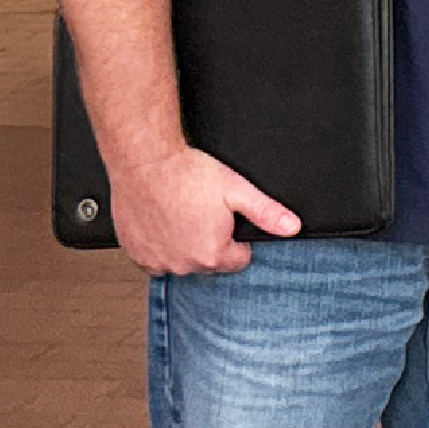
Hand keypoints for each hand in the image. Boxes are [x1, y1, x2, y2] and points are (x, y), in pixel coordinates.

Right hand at [109, 145, 299, 275]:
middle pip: (211, 262)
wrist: (145, 162)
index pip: (239, 260)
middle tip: (204, 212)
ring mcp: (157, 262)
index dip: (238, 239)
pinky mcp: (136, 254)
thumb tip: (292, 228)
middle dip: (213, 242)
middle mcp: (184, 265)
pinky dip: (162, 246)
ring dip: (185, 246)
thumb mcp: (237, 190)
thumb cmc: (188, 174)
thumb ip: (267, 213)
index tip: (227, 220)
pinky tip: (164, 222)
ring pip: (183, 261)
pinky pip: (156, 259)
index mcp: (212, 254)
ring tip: (183, 215)